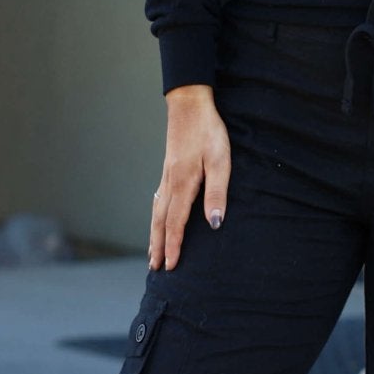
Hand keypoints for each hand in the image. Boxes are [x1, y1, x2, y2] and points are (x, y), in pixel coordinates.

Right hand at [150, 83, 230, 269]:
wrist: (189, 104)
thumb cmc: (209, 131)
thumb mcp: (220, 160)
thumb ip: (217, 193)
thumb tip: (215, 224)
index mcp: (184, 184)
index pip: (176, 223)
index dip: (174, 245)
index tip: (171, 266)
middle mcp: (171, 183)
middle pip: (160, 222)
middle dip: (158, 246)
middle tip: (155, 269)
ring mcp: (166, 177)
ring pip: (156, 212)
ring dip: (154, 234)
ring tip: (152, 253)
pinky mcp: (168, 170)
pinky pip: (158, 201)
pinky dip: (155, 218)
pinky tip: (156, 221)